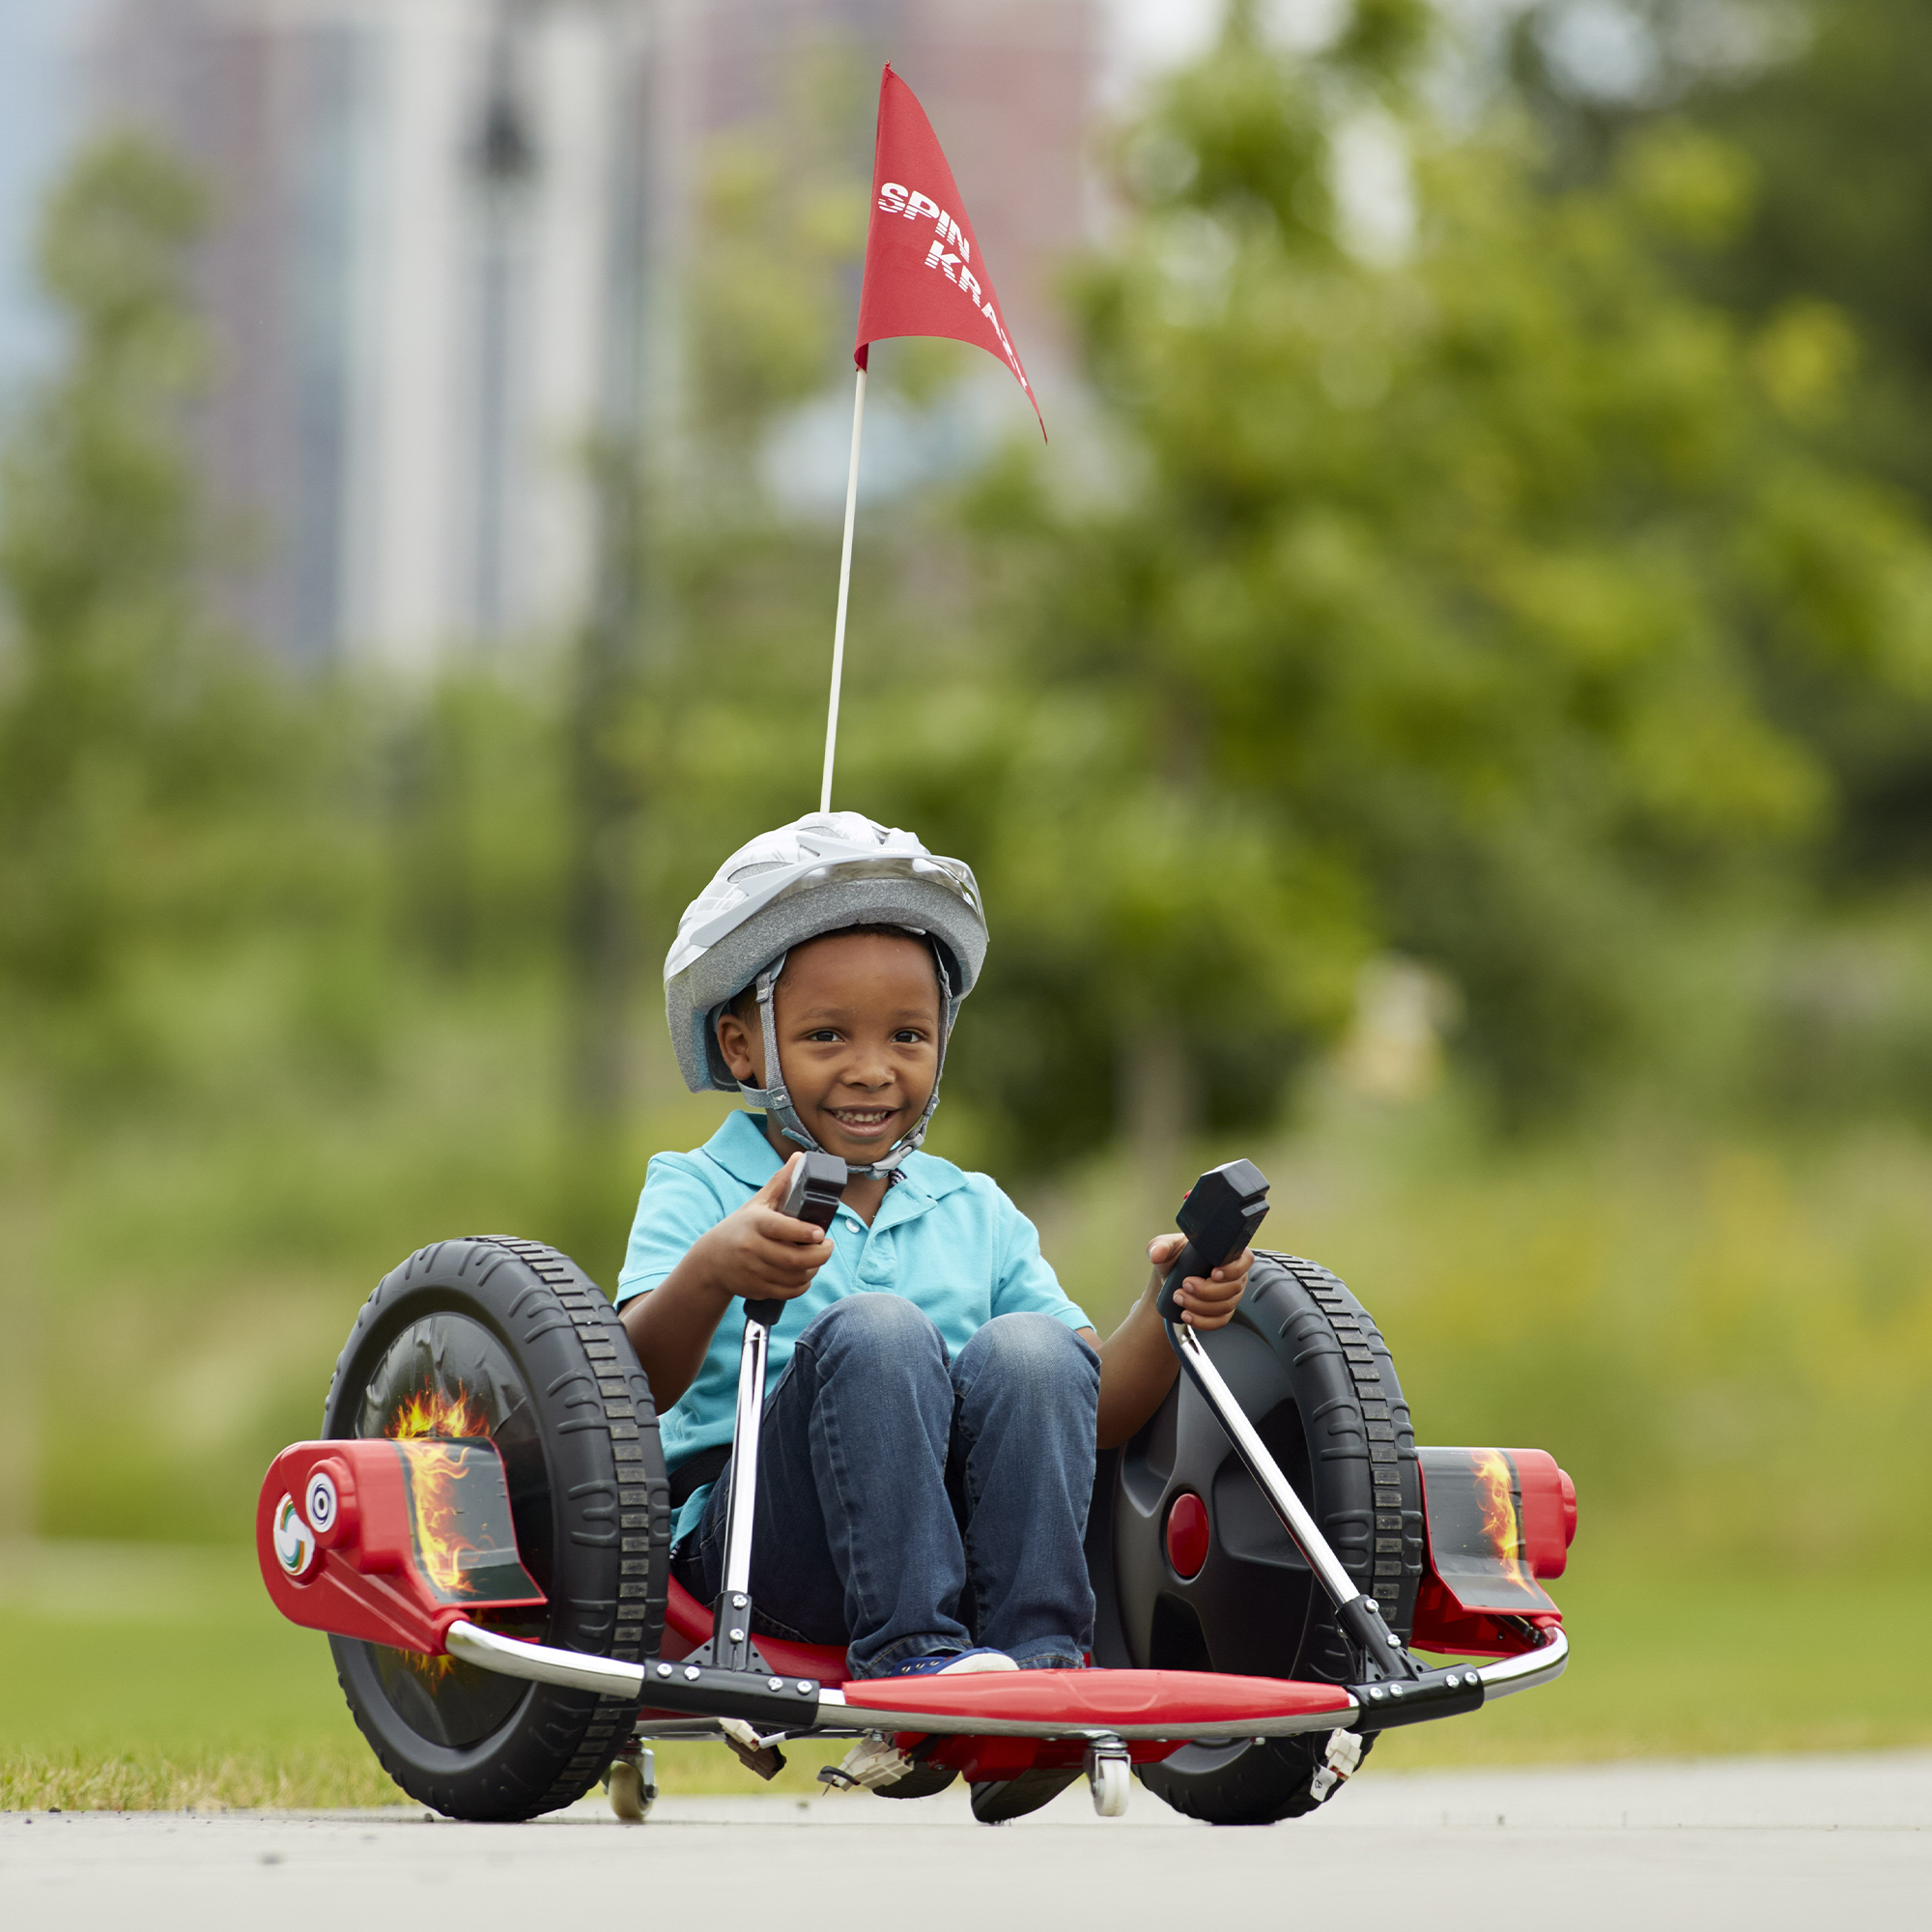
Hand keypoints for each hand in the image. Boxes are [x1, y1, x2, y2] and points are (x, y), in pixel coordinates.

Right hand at [694, 1156, 836, 1303]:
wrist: (711, 1260)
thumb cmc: (740, 1227)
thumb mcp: (757, 1203)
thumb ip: (780, 1182)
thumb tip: (799, 1158)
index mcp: (755, 1224)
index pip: (781, 1229)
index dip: (804, 1232)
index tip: (821, 1233)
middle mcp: (752, 1248)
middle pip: (793, 1259)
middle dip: (819, 1255)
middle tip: (827, 1246)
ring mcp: (753, 1271)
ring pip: (793, 1277)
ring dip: (813, 1270)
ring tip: (817, 1258)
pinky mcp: (756, 1288)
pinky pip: (787, 1291)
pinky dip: (802, 1285)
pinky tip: (806, 1274)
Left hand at [1146, 1233, 1251, 1329]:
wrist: (1172, 1276)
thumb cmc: (1176, 1256)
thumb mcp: (1167, 1246)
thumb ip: (1161, 1245)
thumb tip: (1157, 1254)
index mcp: (1227, 1252)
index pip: (1245, 1260)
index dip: (1232, 1269)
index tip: (1213, 1273)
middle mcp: (1235, 1274)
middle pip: (1234, 1288)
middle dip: (1207, 1290)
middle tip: (1185, 1284)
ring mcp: (1231, 1294)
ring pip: (1225, 1306)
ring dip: (1200, 1305)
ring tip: (1179, 1297)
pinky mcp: (1223, 1311)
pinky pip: (1219, 1321)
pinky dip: (1202, 1321)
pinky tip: (1186, 1315)